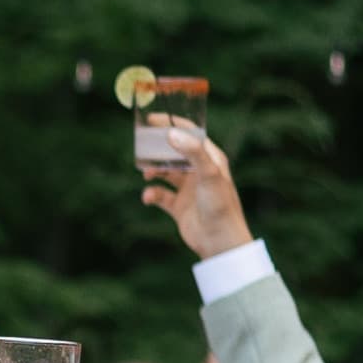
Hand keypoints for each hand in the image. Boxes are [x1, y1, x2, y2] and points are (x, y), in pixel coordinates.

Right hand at [137, 126, 253, 260]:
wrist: (220, 242)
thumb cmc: (220, 206)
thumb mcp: (209, 174)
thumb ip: (192, 152)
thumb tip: (171, 134)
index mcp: (211, 159)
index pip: (190, 135)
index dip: (172, 125)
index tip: (152, 120)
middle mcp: (199, 171)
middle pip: (174, 153)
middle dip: (158, 149)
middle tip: (142, 145)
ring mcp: (189, 189)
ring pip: (165, 173)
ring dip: (153, 172)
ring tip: (146, 173)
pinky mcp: (179, 206)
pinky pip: (160, 195)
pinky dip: (151, 194)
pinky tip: (148, 197)